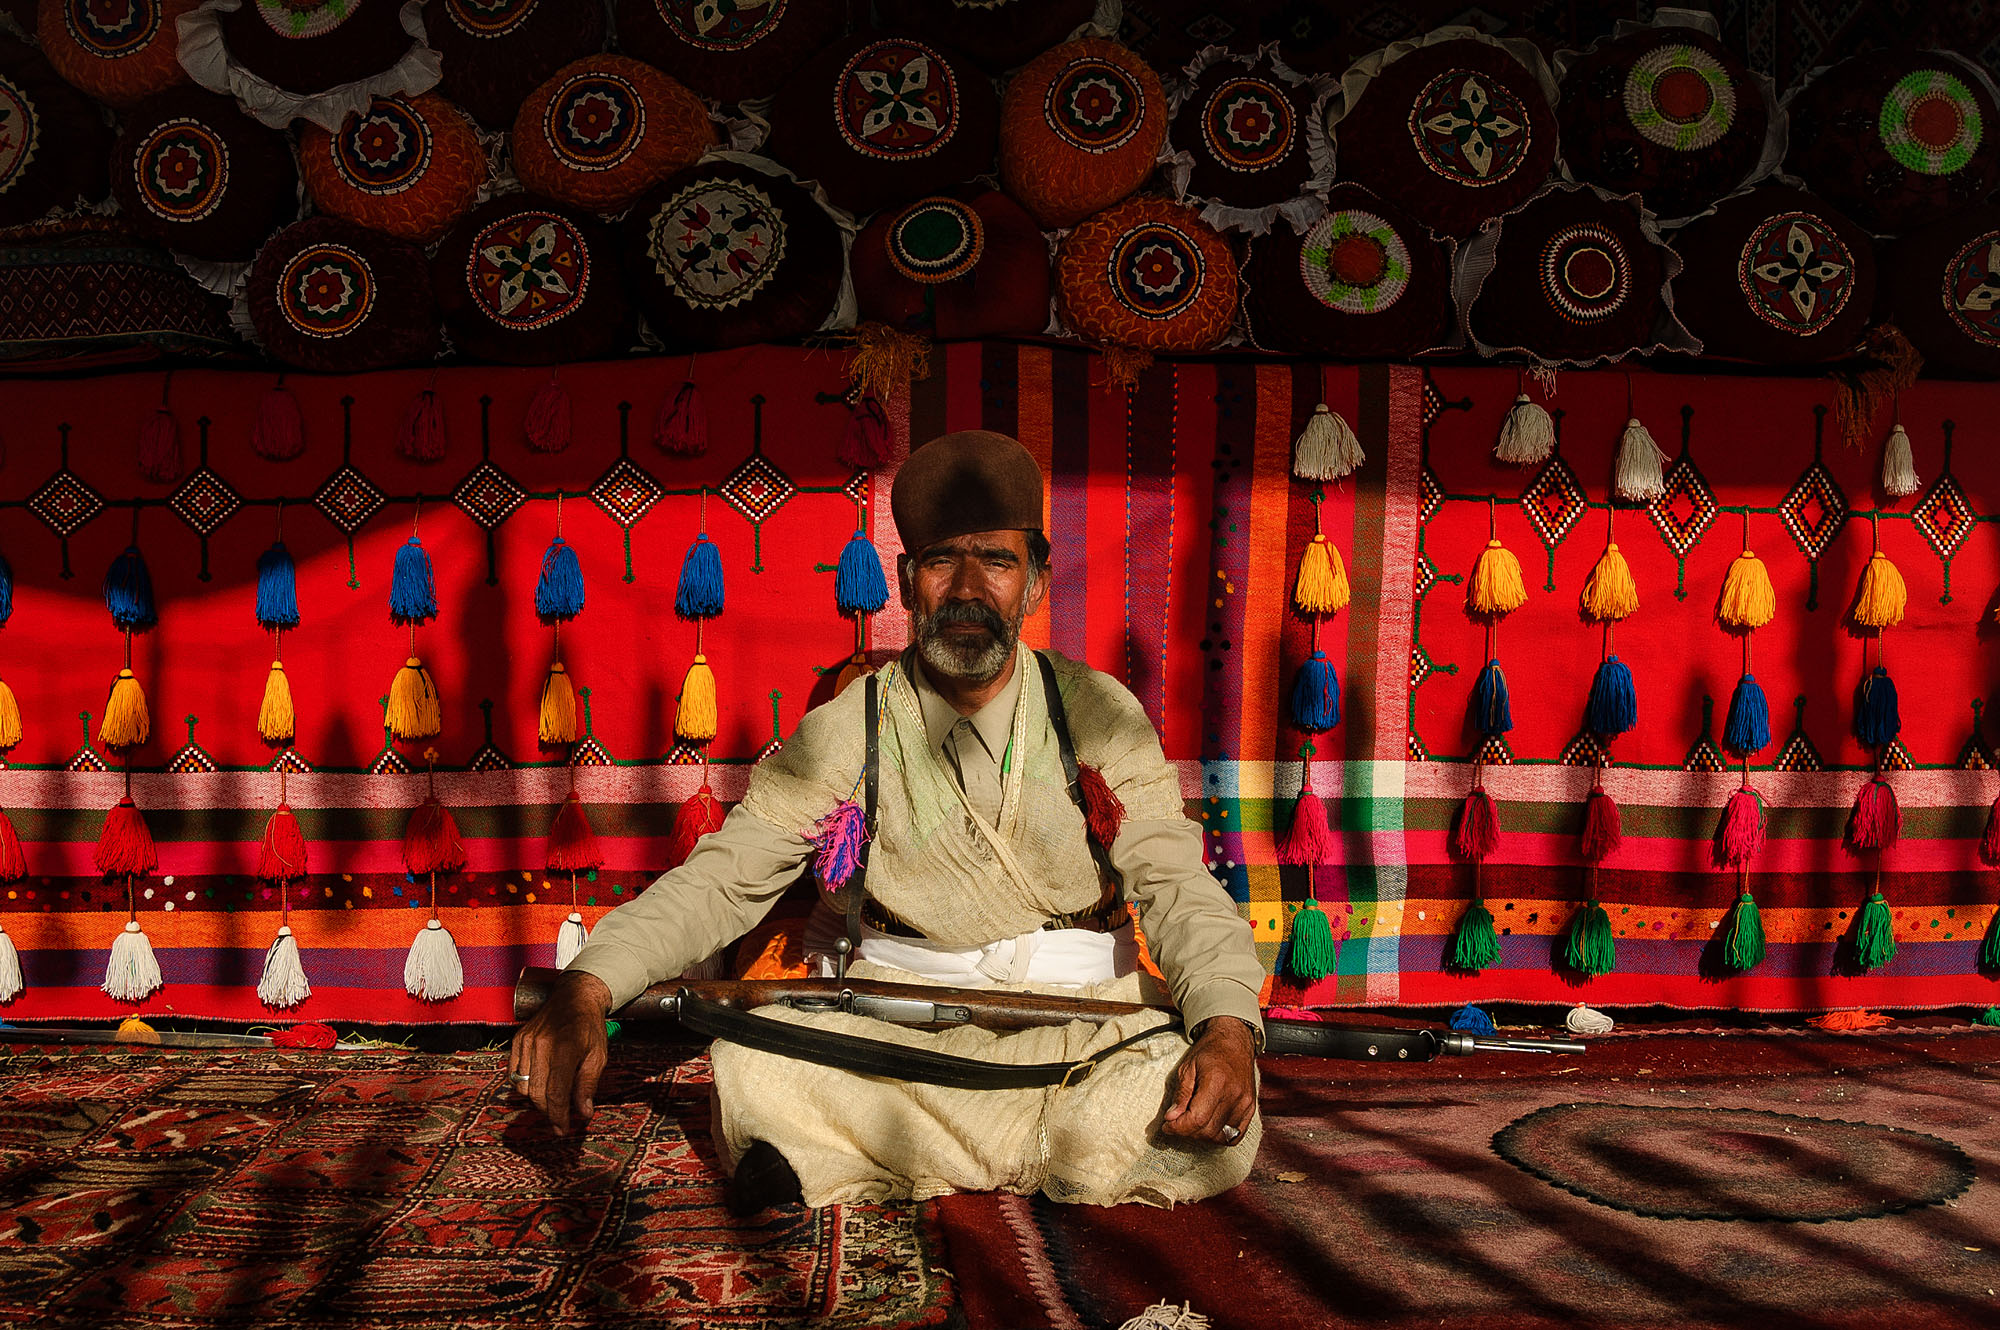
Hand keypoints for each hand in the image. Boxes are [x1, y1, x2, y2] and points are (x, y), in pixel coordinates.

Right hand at [508, 969, 612, 1134]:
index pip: (556, 1092)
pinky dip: (525, 1085)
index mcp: (565, 1047)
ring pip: (523, 1086)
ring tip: (553, 1099)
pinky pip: (514, 1074)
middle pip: (536, 1093)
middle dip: (548, 1111)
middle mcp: (542, 1044)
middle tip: (560, 1119)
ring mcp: (526, 1041)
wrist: (574, 997)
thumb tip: (583, 1113)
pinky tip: (540, 1084)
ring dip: (537, 1099)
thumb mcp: (598, 1055)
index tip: (563, 1129)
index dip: (558, 1116)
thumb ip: (588, 1085)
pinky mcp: (517, 1040)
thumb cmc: (589, 1027)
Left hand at [1161, 1015, 1257, 1143]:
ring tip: (1191, 1123)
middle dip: (1187, 1132)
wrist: (1234, 1041)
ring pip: (1221, 1136)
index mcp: (1217, 1083)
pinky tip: (1208, 1127)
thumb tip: (1171, 1117)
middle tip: (1175, 1123)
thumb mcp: (1188, 1067)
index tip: (1167, 1125)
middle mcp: (1234, 1096)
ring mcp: (1245, 1104)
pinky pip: (1235, 1135)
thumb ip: (1181, 1094)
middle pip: (1208, 1131)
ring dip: (1202, 1136)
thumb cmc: (1209, 1052)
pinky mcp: (1251, 1109)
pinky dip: (1219, 1136)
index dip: (1179, 1127)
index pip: (1197, 1119)